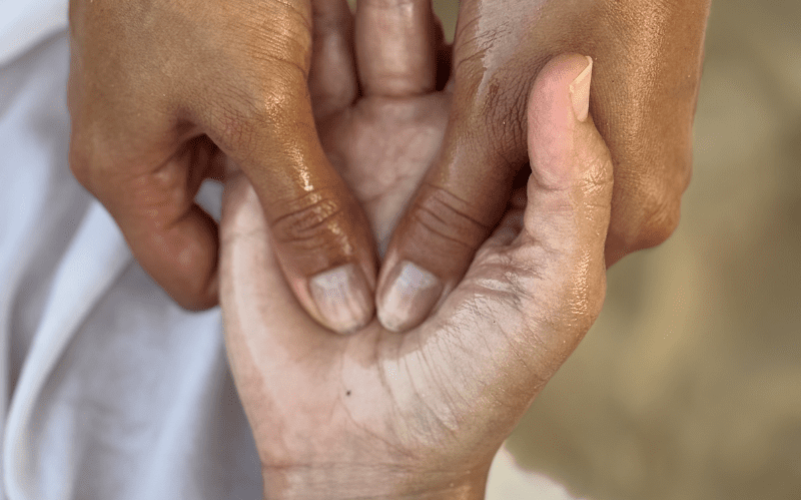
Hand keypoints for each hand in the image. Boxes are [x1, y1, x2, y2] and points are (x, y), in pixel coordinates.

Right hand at [67, 0, 376, 331]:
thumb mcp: (258, 108)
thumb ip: (299, 209)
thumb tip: (333, 301)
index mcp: (126, 171)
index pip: (191, 276)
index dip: (260, 286)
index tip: (327, 275)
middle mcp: (140, 140)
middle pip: (231, 217)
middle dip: (297, 212)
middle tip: (362, 208)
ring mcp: (170, 94)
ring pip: (255, 159)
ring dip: (307, 154)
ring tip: (367, 147)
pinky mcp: (201, 54)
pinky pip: (263, 104)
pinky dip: (305, 104)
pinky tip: (348, 86)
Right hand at [220, 21, 612, 496]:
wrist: (364, 449)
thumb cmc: (474, 379)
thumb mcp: (551, 290)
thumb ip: (571, 186)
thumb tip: (569, 72)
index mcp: (482, 160)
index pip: (482, 51)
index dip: (483, 9)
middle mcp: (408, 149)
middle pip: (392, 38)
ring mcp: (334, 163)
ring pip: (321, 62)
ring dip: (312, 20)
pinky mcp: (268, 191)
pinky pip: (259, 119)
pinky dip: (251, 72)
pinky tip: (248, 37)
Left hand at [377, 0, 710, 330]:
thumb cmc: (564, 1)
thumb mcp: (489, 120)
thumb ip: (450, 214)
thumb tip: (407, 302)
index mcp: (621, 214)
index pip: (519, 271)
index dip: (451, 269)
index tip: (383, 264)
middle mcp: (640, 193)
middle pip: (524, 223)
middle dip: (462, 216)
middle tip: (388, 210)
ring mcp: (638, 151)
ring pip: (531, 179)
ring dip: (480, 168)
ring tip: (414, 158)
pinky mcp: (626, 114)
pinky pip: (546, 142)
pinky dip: (502, 132)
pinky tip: (464, 108)